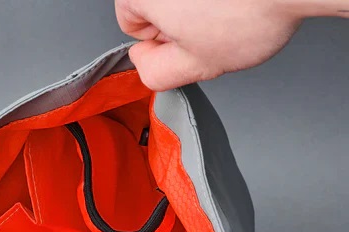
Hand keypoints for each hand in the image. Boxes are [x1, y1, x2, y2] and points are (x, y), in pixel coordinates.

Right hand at [116, 0, 348, 89]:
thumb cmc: (253, 12)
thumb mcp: (197, 67)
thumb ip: (155, 74)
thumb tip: (143, 62)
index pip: (128, 22)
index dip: (158, 40)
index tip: (186, 39)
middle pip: (152, 0)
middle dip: (177, 16)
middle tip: (211, 25)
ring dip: (198, 1)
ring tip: (229, 6)